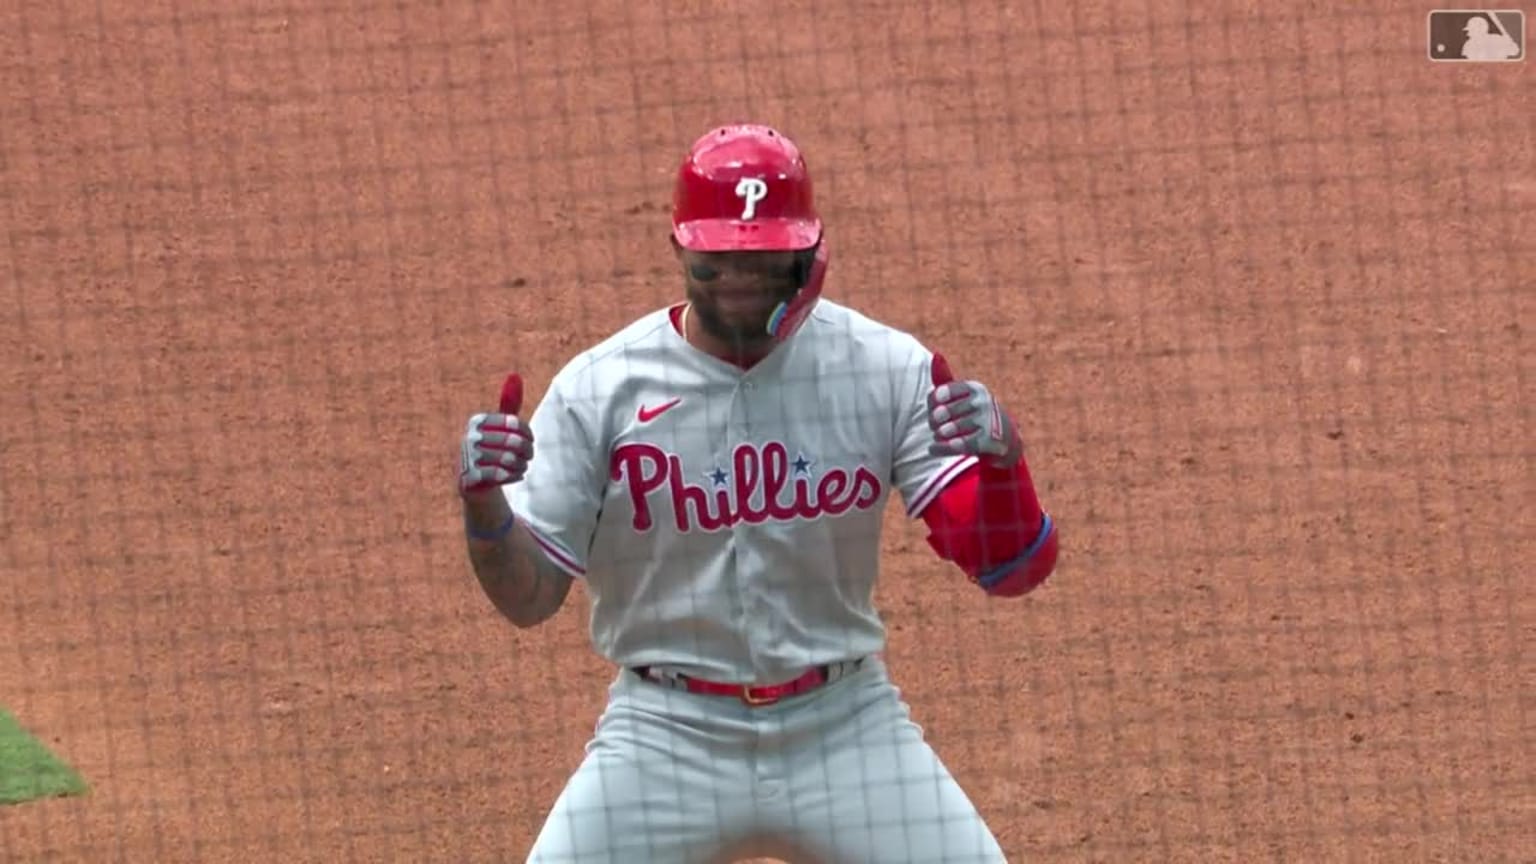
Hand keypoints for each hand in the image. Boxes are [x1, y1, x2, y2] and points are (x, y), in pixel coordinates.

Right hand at [458, 372, 533, 499]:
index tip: (530, 440)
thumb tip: (515, 374)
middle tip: (528, 457)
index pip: (514, 423)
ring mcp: (468, 457)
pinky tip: (514, 476)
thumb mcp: (500, 426)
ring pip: (509, 460)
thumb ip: (509, 402)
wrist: (474, 481)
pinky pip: (501, 475)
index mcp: (478, 421)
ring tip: (521, 467)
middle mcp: (470, 436)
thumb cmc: (492, 448)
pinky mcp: (470, 477)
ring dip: (521, 466)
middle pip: (514, 442)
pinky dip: (513, 477)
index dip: (528, 433)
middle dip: (527, 452)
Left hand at [927, 353, 1023, 468]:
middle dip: (933, 421)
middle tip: (934, 426)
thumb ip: (945, 378)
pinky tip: (933, 449)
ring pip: (948, 430)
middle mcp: (982, 401)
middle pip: (942, 413)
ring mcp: (986, 421)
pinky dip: (941, 448)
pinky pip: (957, 445)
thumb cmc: (975, 412)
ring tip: (937, 436)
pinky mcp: (988, 441)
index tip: (934, 409)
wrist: (1004, 438)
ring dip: (938, 435)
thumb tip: (936, 354)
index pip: (941, 393)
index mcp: (973, 388)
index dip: (932, 403)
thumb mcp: (963, 394)